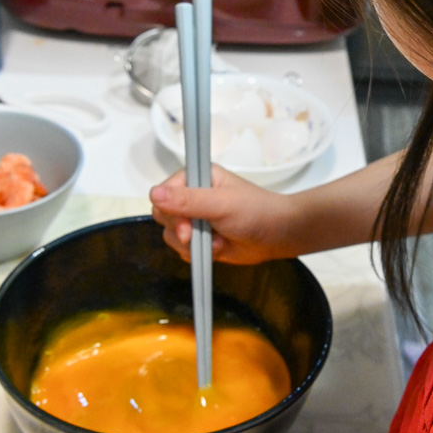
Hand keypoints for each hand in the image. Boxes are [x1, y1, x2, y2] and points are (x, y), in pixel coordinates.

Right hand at [150, 166, 298, 263]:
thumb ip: (188, 200)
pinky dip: (199, 254)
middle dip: (181, 231)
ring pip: (171, 235)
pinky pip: (183, 250)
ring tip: (218, 243)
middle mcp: (192, 196)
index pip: (163, 192)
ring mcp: (195, 219)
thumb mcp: (221, 204)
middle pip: (163, 215)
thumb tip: (153, 194)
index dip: (169, 211)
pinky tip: (219, 249)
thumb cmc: (255, 212)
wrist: (278, 236)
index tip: (185, 227)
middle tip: (196, 238)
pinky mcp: (201, 240)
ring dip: (192, 245)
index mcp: (197, 177)